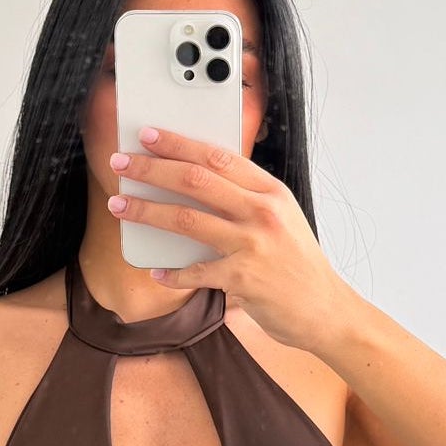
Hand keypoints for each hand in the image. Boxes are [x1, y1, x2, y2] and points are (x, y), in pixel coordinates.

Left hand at [106, 124, 357, 355]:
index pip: (218, 156)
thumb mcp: (282, 219)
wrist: (325, 310)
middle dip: (152, 169)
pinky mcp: (242, 278)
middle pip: (195, 180)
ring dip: (146, 211)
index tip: (150, 135)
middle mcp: (262, 212)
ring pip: (186, 219)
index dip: (179, 143)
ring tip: (120, 206)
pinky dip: (171, 273)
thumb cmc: (298, 264)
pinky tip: (156, 271)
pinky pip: (194, 271)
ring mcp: (252, 244)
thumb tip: (198, 183)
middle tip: (122, 163)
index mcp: (271, 191)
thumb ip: (247, 200)